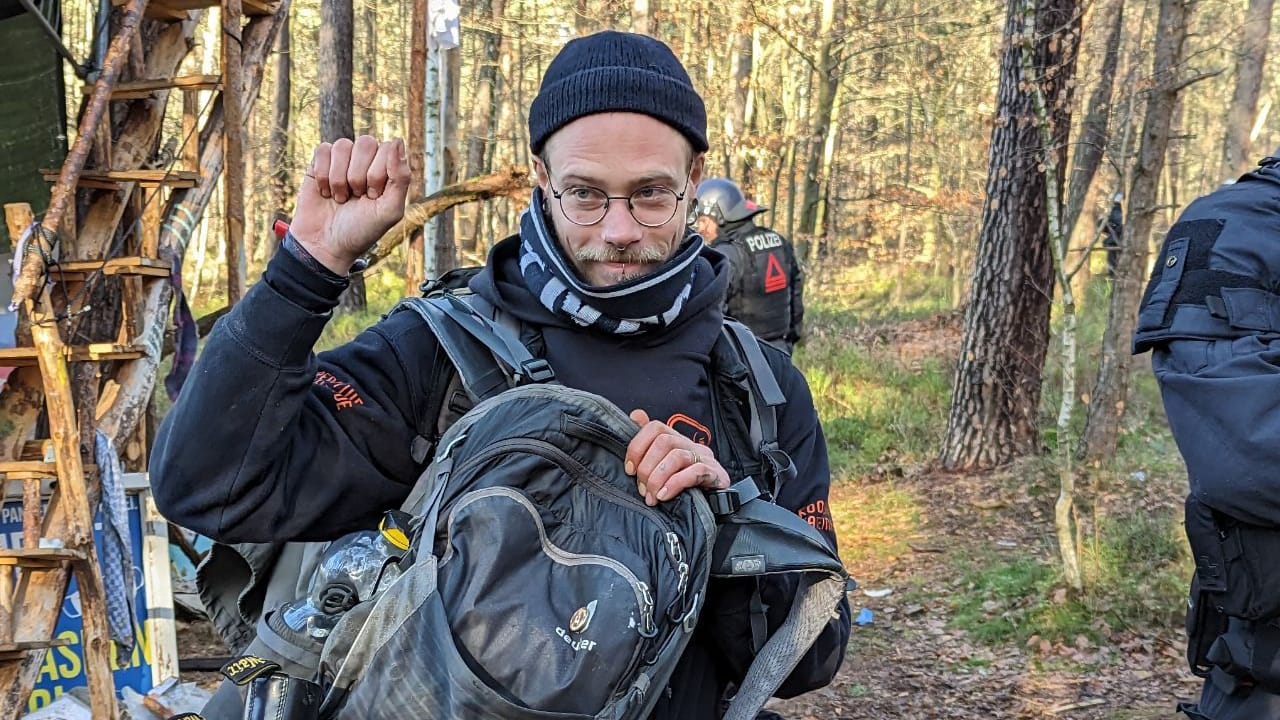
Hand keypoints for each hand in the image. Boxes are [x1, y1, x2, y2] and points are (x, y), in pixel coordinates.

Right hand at [289, 136, 411, 273]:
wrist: (326, 245)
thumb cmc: (362, 230)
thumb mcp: (389, 210)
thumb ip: (401, 177)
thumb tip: (398, 140)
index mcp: (388, 168)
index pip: (388, 149)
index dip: (378, 174)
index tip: (373, 197)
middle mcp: (367, 160)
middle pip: (366, 143)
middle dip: (358, 176)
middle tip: (357, 197)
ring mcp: (343, 159)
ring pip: (343, 145)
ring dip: (339, 178)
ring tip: (341, 198)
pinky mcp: (320, 162)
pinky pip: (323, 150)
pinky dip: (323, 175)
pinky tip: (325, 192)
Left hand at [626, 409, 729, 506]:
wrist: (714, 505)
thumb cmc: (683, 487)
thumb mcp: (661, 468)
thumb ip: (647, 445)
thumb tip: (636, 415)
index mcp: (676, 441)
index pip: (655, 427)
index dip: (637, 446)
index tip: (629, 470)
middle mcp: (691, 445)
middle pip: (664, 441)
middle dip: (647, 467)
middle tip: (642, 489)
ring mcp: (705, 458)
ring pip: (677, 456)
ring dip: (658, 478)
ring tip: (652, 497)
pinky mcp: (716, 474)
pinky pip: (694, 472)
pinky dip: (675, 484)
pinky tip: (664, 496)